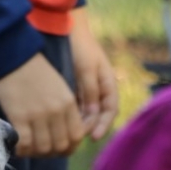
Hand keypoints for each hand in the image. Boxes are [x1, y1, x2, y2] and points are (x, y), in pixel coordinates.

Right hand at [0, 52, 85, 157]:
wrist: (12, 55)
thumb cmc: (33, 69)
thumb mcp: (57, 86)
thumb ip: (63, 108)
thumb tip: (61, 131)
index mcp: (68, 102)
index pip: (77, 136)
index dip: (70, 146)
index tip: (59, 146)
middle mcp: (56, 111)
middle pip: (61, 146)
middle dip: (53, 153)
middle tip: (42, 150)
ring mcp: (38, 116)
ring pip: (44, 149)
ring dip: (37, 153)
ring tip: (29, 148)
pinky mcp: (19, 117)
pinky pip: (25, 144)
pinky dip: (22, 150)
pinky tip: (17, 147)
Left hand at [68, 8, 118, 141]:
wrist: (67, 30)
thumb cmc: (80, 47)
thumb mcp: (87, 68)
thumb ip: (90, 90)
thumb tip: (93, 114)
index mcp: (108, 83)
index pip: (110, 110)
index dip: (104, 124)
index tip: (94, 137)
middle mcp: (99, 89)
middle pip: (98, 115)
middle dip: (89, 128)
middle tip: (75, 139)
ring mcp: (87, 89)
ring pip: (86, 114)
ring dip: (78, 125)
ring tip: (66, 135)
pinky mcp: (75, 89)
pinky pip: (75, 107)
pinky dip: (70, 116)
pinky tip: (59, 124)